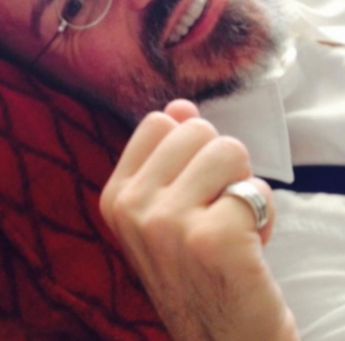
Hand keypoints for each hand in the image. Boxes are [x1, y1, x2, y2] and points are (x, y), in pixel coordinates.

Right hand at [100, 100, 298, 340]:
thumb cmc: (197, 273)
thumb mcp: (165, 211)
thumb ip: (168, 153)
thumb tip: (181, 105)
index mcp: (115, 196)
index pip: (159, 123)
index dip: (190, 151)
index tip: (191, 192)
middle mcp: (132, 207)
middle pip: (196, 129)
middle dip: (219, 165)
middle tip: (215, 213)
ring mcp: (167, 223)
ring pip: (228, 150)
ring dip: (242, 187)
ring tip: (232, 228)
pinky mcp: (211, 239)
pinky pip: (255, 191)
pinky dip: (264, 216)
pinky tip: (249, 249)